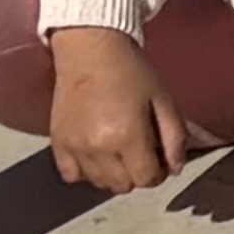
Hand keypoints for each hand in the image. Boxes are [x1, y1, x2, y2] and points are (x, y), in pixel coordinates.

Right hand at [43, 25, 186, 194]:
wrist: (91, 47)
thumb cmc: (131, 69)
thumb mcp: (163, 98)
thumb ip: (174, 137)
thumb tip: (176, 169)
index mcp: (128, 136)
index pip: (146, 179)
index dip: (158, 172)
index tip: (158, 158)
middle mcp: (98, 148)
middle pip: (122, 186)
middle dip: (136, 174)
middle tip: (139, 151)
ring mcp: (75, 147)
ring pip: (98, 184)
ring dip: (112, 174)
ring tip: (118, 149)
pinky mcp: (58, 142)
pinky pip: (71, 175)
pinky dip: (84, 170)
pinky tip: (95, 151)